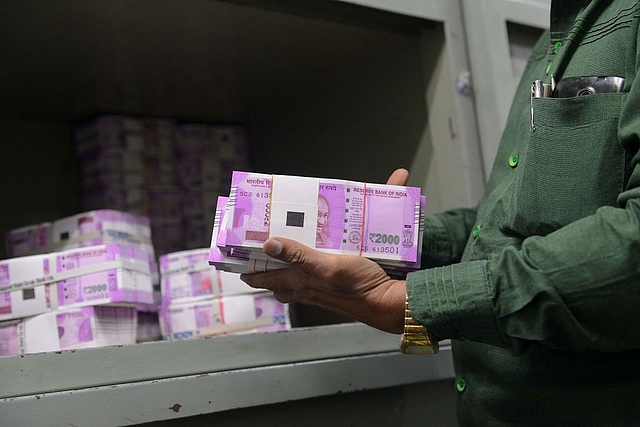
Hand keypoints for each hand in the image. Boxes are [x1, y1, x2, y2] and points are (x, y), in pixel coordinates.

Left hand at [240, 168, 410, 333]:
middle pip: (275, 281)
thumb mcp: (327, 265)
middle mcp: (306, 287)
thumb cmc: (358, 286)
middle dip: (262, 270)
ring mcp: (320, 289)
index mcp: (299, 282)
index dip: (248, 270)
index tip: (234, 260)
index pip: (264, 278)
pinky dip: (305, 268)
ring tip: (278, 254)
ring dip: (283, 269)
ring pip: (292, 281)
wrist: (386, 303)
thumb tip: (268, 244)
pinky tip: (313, 258)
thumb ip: (299, 255)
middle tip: (253, 254)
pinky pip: (311, 277)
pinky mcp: (334, 286)